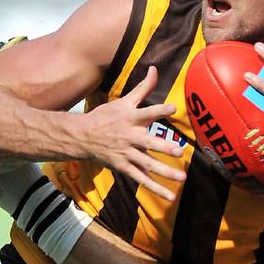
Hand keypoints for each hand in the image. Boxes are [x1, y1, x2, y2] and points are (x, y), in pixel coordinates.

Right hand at [80, 66, 185, 199]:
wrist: (81, 137)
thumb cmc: (106, 116)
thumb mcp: (123, 101)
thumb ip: (143, 88)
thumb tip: (154, 68)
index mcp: (130, 118)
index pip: (147, 112)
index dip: (159, 110)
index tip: (173, 108)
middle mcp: (129, 136)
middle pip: (148, 142)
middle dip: (163, 146)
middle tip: (178, 151)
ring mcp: (126, 153)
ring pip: (147, 164)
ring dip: (164, 172)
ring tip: (181, 178)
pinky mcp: (123, 167)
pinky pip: (141, 179)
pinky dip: (155, 188)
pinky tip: (170, 196)